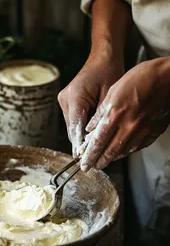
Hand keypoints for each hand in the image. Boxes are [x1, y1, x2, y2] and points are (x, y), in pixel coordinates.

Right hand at [58, 50, 123, 156]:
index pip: (75, 126)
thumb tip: (95, 141)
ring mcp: (64, 101)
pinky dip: (81, 128)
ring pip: (71, 126)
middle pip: (71, 129)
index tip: (81, 159)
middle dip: (81, 142)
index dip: (78, 145)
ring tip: (93, 146)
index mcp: (74, 97)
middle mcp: (64, 100)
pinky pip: (73, 120)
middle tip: (91, 156)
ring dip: (81, 136)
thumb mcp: (109, 98)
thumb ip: (100, 120)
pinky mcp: (66, 102)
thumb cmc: (109, 73)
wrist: (102, 58)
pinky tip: (91, 133)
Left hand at [80, 57, 169, 171]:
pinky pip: (137, 147)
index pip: (98, 141)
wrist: (168, 78)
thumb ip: (100, 113)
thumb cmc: (139, 79)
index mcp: (115, 115)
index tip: (84, 163)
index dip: (90, 155)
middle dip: (98, 162)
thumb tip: (90, 129)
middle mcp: (129, 126)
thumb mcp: (113, 91)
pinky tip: (120, 152)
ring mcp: (142, 131)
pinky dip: (125, 152)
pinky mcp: (153, 132)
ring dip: (111, 159)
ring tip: (102, 161)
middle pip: (110, 151)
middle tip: (91, 167)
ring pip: (123, 151)